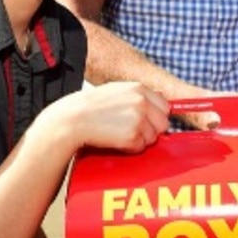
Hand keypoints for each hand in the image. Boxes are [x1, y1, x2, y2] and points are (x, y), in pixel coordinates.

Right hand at [49, 81, 168, 153]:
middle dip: (151, 130)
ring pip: (152, 138)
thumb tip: (162, 96)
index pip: (165, 106)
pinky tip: (115, 139)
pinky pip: (140, 148)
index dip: (155, 116)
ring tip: (118, 132)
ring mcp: (138, 119)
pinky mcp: (132, 136)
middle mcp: (142, 102)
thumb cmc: (92, 106)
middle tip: (131, 130)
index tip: (145, 121)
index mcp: (139, 89)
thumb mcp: (117, 90)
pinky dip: (129, 148)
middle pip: (163, 124)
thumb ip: (139, 94)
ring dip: (139, 140)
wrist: (73, 119)